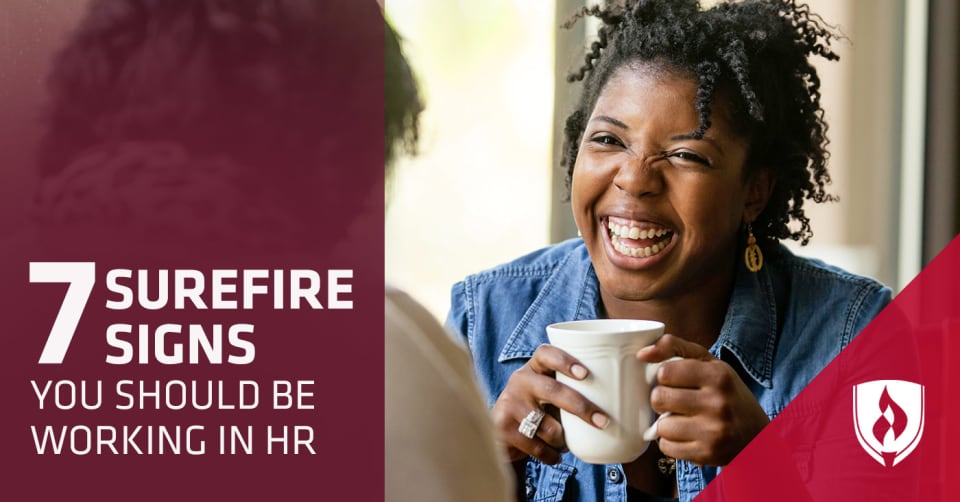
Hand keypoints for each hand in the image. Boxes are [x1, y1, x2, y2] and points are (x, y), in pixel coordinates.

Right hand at [492, 344, 608, 464]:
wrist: (500, 431)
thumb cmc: (539, 408)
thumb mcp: (550, 392)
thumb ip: (573, 390)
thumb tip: (624, 402)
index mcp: (535, 367)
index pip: (546, 353)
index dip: (565, 360)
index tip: (585, 374)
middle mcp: (520, 380)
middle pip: (552, 391)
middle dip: (581, 407)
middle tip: (603, 421)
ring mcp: (510, 404)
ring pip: (548, 427)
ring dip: (562, 439)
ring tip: (564, 441)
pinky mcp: (503, 428)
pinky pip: (538, 447)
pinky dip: (551, 455)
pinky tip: (554, 455)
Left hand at [637, 334, 769, 465]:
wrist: (757, 435)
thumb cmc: (726, 394)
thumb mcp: (709, 363)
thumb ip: (675, 347)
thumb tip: (642, 354)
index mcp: (718, 376)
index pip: (665, 372)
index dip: (664, 376)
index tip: (675, 381)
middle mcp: (718, 403)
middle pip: (659, 398)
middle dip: (662, 400)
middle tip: (676, 401)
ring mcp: (713, 431)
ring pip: (661, 426)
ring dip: (666, 423)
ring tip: (683, 420)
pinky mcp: (707, 454)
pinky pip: (666, 447)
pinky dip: (671, 442)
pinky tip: (686, 436)